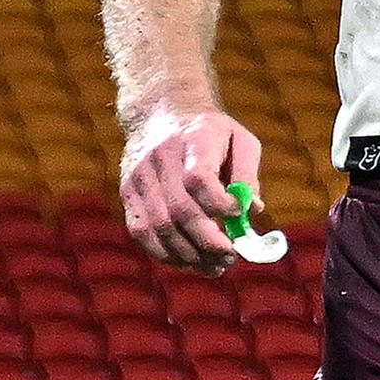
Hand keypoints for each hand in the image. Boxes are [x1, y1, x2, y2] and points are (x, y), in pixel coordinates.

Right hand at [119, 98, 263, 273]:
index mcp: (193, 139)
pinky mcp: (127, 192)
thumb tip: (252, 211)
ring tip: (216, 266)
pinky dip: (166, 253)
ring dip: (190, 254)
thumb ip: (248, 174)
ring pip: (160, 227)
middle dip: (208, 241)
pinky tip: (189, 260)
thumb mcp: (239, 140)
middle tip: (231, 257)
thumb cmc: (210, 132)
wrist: (160, 113)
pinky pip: (142, 232)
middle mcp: (160, 157)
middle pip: (179, 209)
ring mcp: (139, 176)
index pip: (199, 178)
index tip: (237, 214)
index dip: (219, 204)